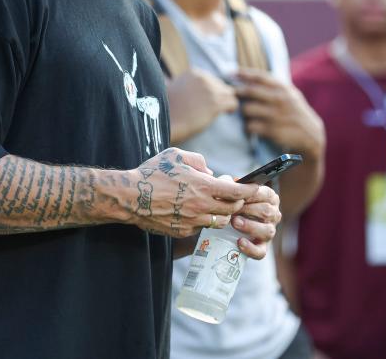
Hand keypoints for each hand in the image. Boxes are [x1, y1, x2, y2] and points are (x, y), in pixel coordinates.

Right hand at [129, 148, 263, 238]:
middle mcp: (201, 206)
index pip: (236, 192)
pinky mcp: (181, 231)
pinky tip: (194, 212)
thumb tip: (209, 172)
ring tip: (216, 205)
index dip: (250, 191)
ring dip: (222, 214)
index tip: (256, 188)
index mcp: (203, 186)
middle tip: (235, 196)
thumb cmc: (151, 173)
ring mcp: (192, 221)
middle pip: (231, 209)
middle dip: (237, 203)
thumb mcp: (175, 155)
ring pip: (218, 221)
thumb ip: (198, 160)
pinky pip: (200, 227)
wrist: (130, 197)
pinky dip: (203, 220)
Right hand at [167, 69, 237, 139]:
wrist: (165, 122)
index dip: (212, 90)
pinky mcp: (215, 103)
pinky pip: (233, 103)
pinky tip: (226, 113)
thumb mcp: (171, 89)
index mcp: (193, 73)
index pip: (212, 79)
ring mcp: (210, 90)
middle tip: (217, 107)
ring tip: (224, 111)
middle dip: (220, 96)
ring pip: (229, 94)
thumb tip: (180, 85)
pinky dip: (231, 109)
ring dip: (227, 102)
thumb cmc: (166, 110)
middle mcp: (203, 78)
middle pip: (222, 85)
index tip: (209, 100)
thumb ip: (182, 84)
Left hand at [230, 183, 280, 259]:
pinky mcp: (262, 247)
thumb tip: (230, 182)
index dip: (252, 195)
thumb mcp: (232, 190)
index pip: (266, 194)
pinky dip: (251, 248)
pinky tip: (240, 242)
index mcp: (270, 198)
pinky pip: (261, 251)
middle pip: (266, 212)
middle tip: (233, 210)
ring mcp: (269, 232)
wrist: (225, 224)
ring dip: (250, 226)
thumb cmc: (232, 202)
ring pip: (267, 231)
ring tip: (235, 222)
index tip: (239, 196)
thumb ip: (231, 183)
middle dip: (249, 210)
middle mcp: (273, 215)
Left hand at [233, 69, 324, 155]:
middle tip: (231, 95)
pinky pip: (250, 126)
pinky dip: (248, 126)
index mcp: (283, 88)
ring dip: (243, 112)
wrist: (311, 134)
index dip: (243, 73)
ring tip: (247, 115)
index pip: (260, 76)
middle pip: (250, 91)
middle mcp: (280, 100)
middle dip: (237, 92)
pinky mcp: (273, 131)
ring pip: (247, 109)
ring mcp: (277, 116)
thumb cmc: (293, 111)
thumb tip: (246, 76)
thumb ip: (272, 86)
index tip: (230, 73)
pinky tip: (252, 127)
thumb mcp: (289, 94)